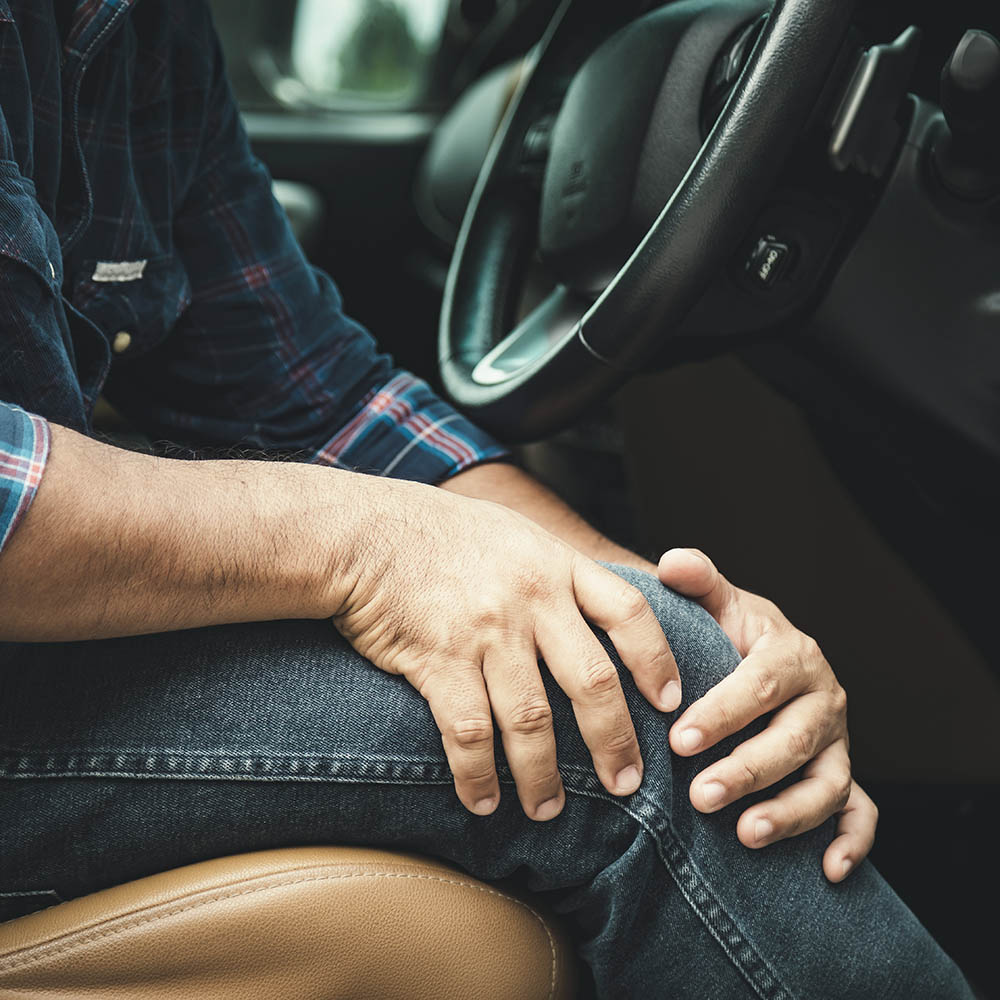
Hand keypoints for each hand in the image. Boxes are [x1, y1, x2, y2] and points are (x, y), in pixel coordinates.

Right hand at [333, 480, 681, 820]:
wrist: (364, 532)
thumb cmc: (440, 533)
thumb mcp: (514, 534)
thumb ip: (556, 570)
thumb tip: (597, 612)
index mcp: (556, 564)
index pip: (629, 613)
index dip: (657, 662)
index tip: (670, 704)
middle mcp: (531, 597)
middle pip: (592, 681)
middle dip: (613, 742)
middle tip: (626, 784)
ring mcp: (486, 629)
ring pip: (531, 720)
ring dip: (544, 776)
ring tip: (549, 809)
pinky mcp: (439, 659)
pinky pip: (469, 733)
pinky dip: (478, 776)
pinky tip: (483, 801)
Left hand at [658, 548, 876, 882]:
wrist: (760, 658)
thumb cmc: (731, 635)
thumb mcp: (719, 605)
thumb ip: (699, 582)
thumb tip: (672, 563)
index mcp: (792, 653)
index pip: (761, 684)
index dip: (723, 713)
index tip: (679, 740)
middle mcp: (822, 699)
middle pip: (793, 740)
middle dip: (747, 770)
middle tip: (700, 796)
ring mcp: (835, 741)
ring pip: (826, 783)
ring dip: (790, 813)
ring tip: (745, 834)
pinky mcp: (842, 775)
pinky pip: (859, 812)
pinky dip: (851, 842)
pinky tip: (827, 870)